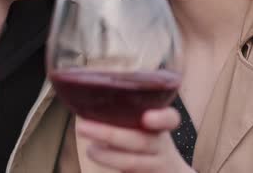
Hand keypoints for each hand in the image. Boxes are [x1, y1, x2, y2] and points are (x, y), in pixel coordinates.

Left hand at [76, 108, 193, 172]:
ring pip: (134, 162)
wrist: (166, 170)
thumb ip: (126, 108)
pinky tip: (96, 157)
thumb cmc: (144, 136)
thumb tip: (91, 88)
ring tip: (89, 149)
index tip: (147, 117)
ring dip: (108, 156)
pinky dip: (113, 166)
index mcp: (160, 126)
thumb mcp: (141, 122)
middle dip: (111, 135)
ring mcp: (155, 165)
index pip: (170, 119)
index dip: (161, 118)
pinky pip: (130, 172)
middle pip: (141, 141)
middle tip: (82, 127)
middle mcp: (160, 145)